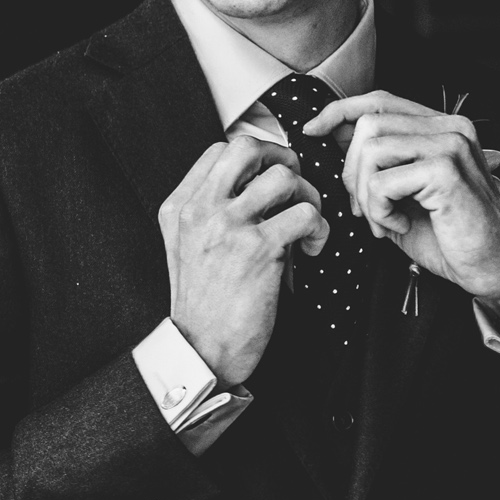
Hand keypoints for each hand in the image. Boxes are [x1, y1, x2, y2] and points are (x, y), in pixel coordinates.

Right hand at [160, 136, 327, 385]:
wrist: (201, 351)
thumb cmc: (203, 307)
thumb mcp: (187, 249)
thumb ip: (211, 214)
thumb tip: (260, 187)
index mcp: (180, 208)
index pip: (219, 150)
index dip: (255, 155)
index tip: (270, 175)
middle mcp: (200, 210)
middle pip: (248, 147)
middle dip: (281, 159)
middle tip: (293, 188)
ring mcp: (228, 227)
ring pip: (283, 177)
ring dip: (307, 196)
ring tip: (306, 223)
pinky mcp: (258, 250)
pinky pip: (305, 214)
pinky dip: (319, 228)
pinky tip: (313, 247)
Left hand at [304, 91, 499, 314]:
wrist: (493, 266)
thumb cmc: (449, 236)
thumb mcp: (402, 192)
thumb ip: (376, 163)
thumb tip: (330, 135)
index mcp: (441, 127)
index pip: (379, 100)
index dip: (339, 111)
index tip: (311, 130)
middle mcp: (449, 127)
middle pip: (367, 124)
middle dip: (351, 172)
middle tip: (367, 210)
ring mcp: (450, 145)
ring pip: (371, 150)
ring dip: (365, 195)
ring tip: (385, 221)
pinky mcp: (445, 170)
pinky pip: (382, 181)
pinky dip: (380, 211)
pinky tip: (400, 225)